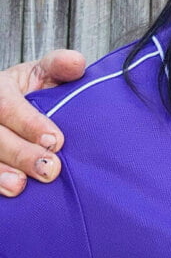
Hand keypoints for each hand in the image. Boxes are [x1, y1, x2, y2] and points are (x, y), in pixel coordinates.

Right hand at [0, 51, 85, 196]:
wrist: (7, 106)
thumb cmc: (29, 92)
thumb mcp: (42, 73)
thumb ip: (59, 67)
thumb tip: (76, 63)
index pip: (7, 105)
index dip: (29, 123)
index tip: (56, 141)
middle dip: (20, 154)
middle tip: (50, 170)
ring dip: (0, 173)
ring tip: (20, 186)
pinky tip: (7, 194)